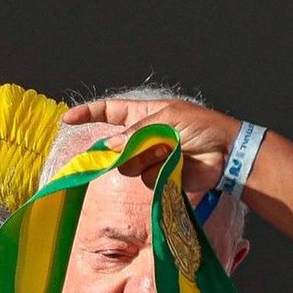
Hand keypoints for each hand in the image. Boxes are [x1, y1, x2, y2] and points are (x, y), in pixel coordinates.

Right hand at [63, 98, 240, 191]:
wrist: (224, 153)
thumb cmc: (201, 127)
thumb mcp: (167, 119)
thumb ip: (136, 132)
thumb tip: (110, 145)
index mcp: (143, 115)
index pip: (109, 112)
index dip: (88, 114)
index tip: (68, 119)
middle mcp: (142, 138)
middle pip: (115, 147)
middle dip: (124, 148)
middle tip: (148, 145)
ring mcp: (150, 159)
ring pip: (128, 166)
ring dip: (147, 159)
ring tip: (170, 153)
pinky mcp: (159, 178)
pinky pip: (145, 179)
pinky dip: (159, 173)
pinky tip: (175, 166)